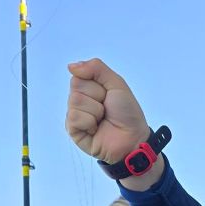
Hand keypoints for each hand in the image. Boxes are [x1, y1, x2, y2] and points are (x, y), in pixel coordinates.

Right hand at [66, 59, 155, 173]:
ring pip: (75, 101)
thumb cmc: (127, 114)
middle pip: (76, 86)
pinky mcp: (73, 130)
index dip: (97, 85)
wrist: (133, 139)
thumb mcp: (116, 83)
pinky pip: (74, 117)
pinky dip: (89, 123)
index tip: (108, 95)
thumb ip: (96, 68)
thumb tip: (71, 67)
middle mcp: (79, 100)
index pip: (79, 75)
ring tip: (103, 120)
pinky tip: (96, 130)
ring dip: (95, 111)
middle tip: (107, 109)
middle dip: (97, 97)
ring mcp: (75, 115)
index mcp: (88, 87)